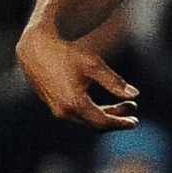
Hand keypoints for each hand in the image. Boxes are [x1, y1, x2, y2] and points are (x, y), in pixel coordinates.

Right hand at [19, 28, 138, 129]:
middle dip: (117, 118)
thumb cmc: (66, 54)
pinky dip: (93, 112)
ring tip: (127, 105)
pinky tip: (106, 105)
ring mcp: (56, 110)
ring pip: (87, 120)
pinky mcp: (53, 105)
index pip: (102, 122)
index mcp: (74, 103)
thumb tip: (135, 94)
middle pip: (96, 124)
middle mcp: (63, 111)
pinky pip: (77, 115)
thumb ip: (115, 82)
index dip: (120, 123)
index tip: (135, 122)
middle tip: (134, 110)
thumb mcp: (94, 65)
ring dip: (107, 115)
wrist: (36, 48)